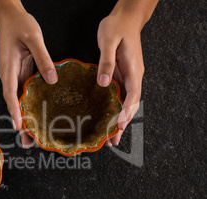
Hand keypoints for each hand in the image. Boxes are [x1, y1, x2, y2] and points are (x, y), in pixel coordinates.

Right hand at [0, 4, 57, 147]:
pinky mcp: (19, 73)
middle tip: (27, 142)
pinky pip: (23, 93)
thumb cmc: (19, 24)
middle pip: (13, 103)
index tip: (19, 126)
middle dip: (19, 123)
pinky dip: (27, 106)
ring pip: (17, 101)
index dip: (14, 110)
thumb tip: (51, 79)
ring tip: (32, 137)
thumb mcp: (33, 37)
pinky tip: (36, 116)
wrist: (8, 16)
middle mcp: (8, 75)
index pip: (10, 93)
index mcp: (8, 68)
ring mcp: (13, 75)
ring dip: (23, 118)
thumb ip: (42, 58)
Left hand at [97, 14, 143, 145]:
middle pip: (130, 105)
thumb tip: (103, 82)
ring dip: (119, 119)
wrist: (125, 18)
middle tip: (113, 140)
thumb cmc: (117, 27)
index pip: (132, 96)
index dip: (126, 112)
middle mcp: (134, 76)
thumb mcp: (109, 42)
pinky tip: (108, 117)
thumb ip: (107, 62)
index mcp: (134, 70)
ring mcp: (129, 76)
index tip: (119, 125)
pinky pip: (120, 96)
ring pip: (126, 103)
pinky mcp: (122, 75)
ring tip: (111, 136)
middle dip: (123, 123)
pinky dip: (115, 109)